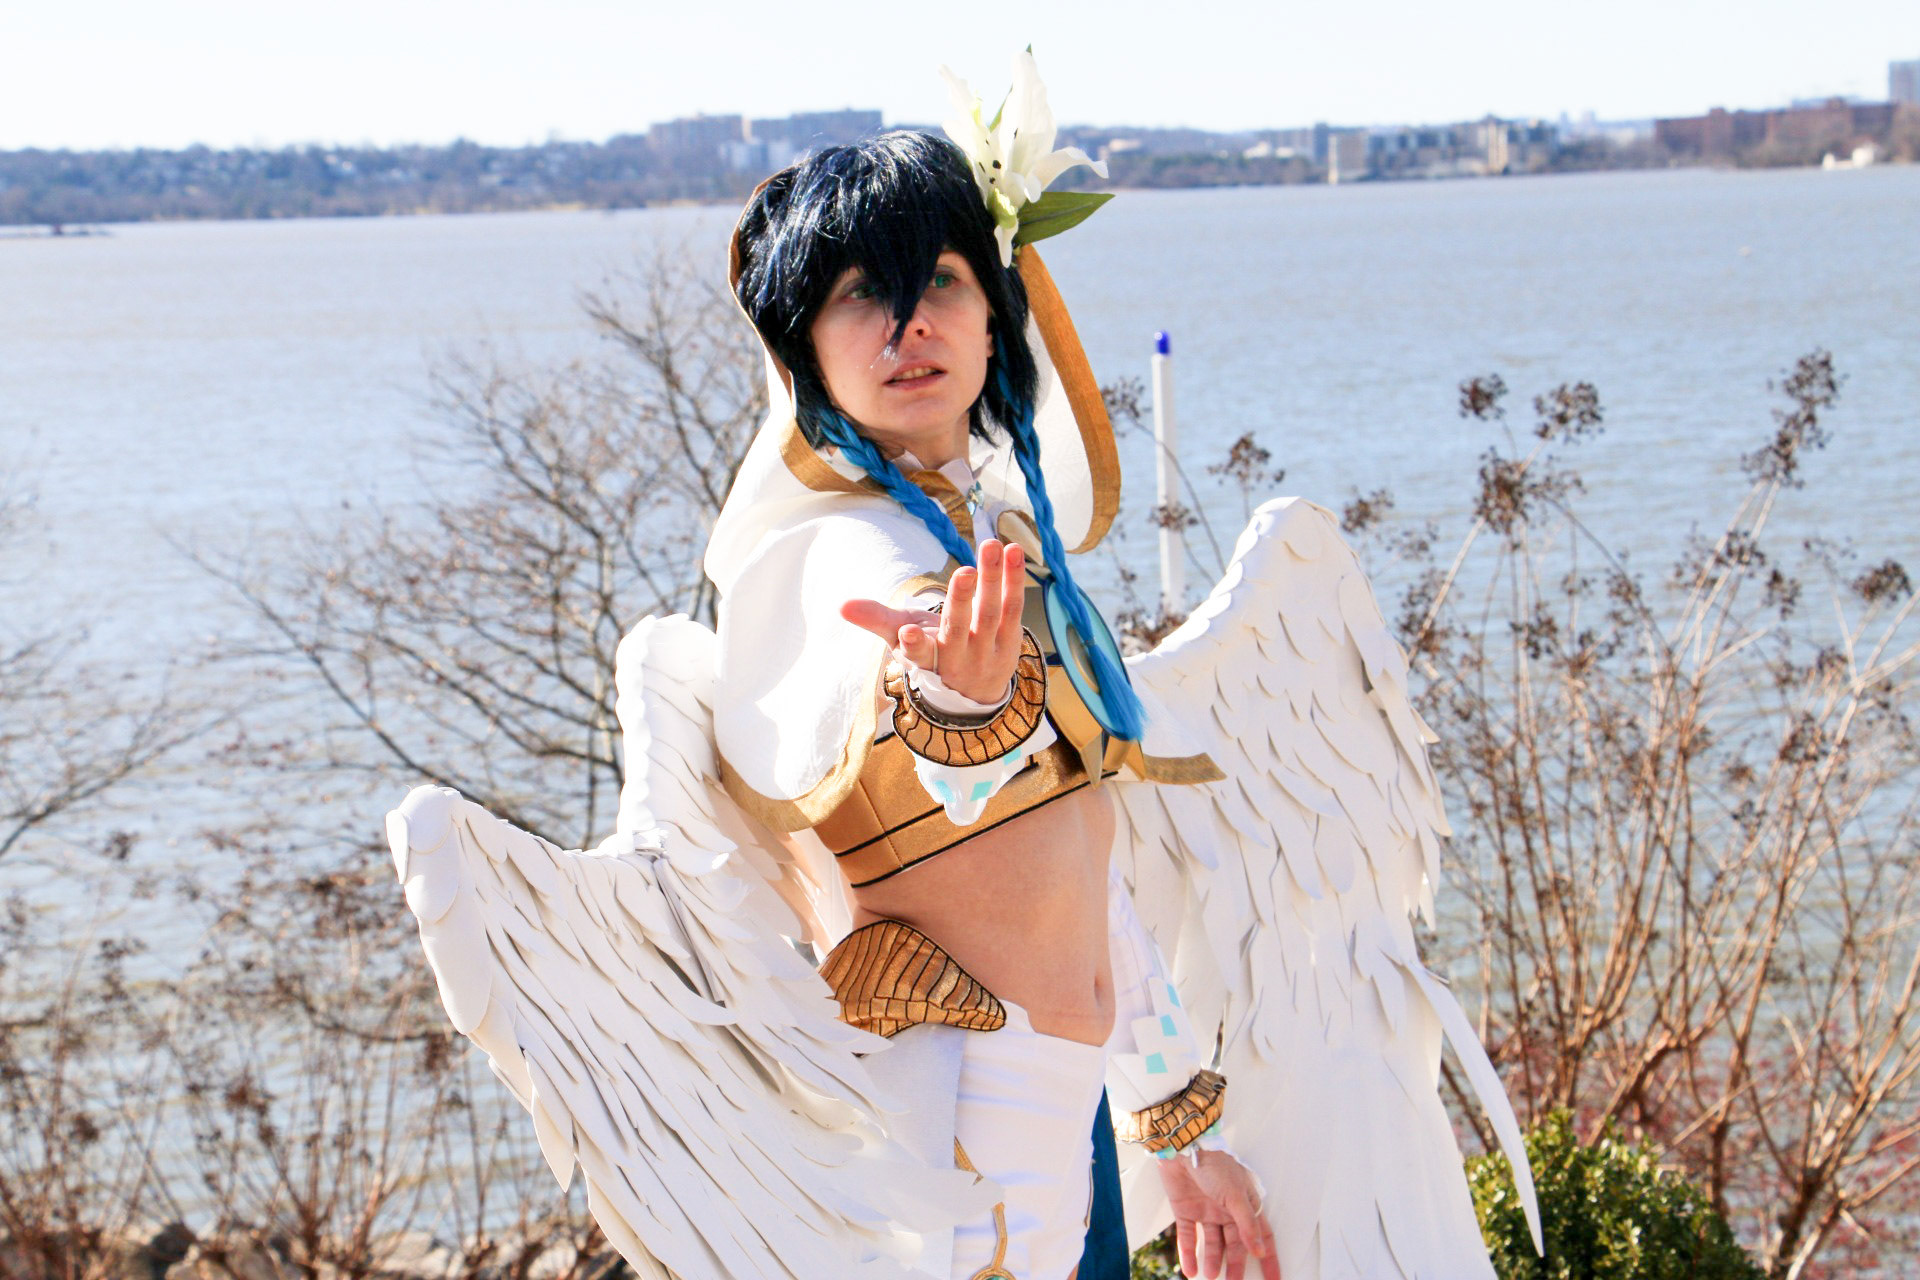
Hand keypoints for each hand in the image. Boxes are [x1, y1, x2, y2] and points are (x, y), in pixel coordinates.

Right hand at [840, 540, 1025, 704]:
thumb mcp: (900, 638)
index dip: (913, 643)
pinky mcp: (1010, 641)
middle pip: (959, 628)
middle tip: (965, 572)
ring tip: (991, 546)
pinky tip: (1013, 550)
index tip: (907, 632)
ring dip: (993, 579)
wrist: (973, 689)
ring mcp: (987, 651)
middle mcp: (957, 658)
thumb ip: (875, 619)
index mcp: (926, 659)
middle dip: (961, 600)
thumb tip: (843, 606)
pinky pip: (1012, 608)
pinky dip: (1013, 580)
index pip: (918, 654)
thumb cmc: (930, 653)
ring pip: (989, 614)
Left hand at [1155, 1148, 1279, 1279]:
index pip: (1261, 1236)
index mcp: (1245, 1204)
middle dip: (1236, 1265)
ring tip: (1210, 1276)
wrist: (1183, 1148)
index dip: (1268, 1257)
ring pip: (1212, 1243)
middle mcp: (1227, 1210)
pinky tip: (1190, 1269)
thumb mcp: (1236, 1194)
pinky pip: (1188, 1236)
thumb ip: (1247, 1224)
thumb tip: (1259, 1250)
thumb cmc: (1214, 1163)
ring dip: (1212, 1260)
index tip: (1273, 1278)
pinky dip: (1188, 1253)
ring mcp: (1206, 1211)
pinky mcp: (1186, 1211)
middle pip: (1235, 1244)